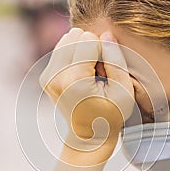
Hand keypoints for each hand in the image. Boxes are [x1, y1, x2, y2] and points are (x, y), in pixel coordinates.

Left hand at [39, 28, 134, 152]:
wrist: (89, 135)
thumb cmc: (110, 114)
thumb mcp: (124, 90)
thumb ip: (116, 59)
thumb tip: (106, 34)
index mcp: (73, 81)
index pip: (89, 39)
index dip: (103, 52)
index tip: (104, 74)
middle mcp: (55, 76)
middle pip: (75, 35)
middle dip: (90, 49)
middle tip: (96, 74)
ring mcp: (47, 76)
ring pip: (67, 39)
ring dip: (82, 52)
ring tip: (89, 75)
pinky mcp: (45, 76)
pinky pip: (62, 48)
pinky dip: (74, 56)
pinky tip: (81, 75)